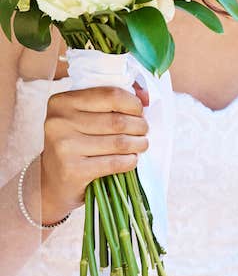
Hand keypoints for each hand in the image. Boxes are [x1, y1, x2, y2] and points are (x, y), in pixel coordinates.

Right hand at [40, 86, 149, 222]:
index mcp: (62, 102)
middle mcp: (59, 122)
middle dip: (140, 126)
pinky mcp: (73, 170)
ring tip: (141, 144)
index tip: (139, 112)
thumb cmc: (75, 143)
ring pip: (119, 142)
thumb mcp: (84, 116)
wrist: (52, 180)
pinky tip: (131, 159)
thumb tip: (146, 96)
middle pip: (118, 121)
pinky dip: (130, 161)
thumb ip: (112, 102)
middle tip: (144, 131)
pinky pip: (115, 163)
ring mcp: (64, 147)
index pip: (111, 95)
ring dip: (139, 144)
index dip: (133, 104)